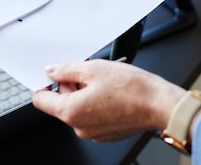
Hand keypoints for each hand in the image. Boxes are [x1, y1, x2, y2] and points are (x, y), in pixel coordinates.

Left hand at [32, 60, 184, 141]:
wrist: (160, 104)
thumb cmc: (132, 88)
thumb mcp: (93, 68)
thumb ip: (66, 70)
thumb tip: (52, 71)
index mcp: (71, 112)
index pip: (40, 100)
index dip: (43, 84)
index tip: (50, 75)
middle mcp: (79, 127)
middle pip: (61, 103)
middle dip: (70, 85)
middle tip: (87, 71)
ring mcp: (93, 133)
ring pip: (78, 108)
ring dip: (84, 93)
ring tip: (103, 81)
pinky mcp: (106, 133)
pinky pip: (92, 115)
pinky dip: (96, 103)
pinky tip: (111, 92)